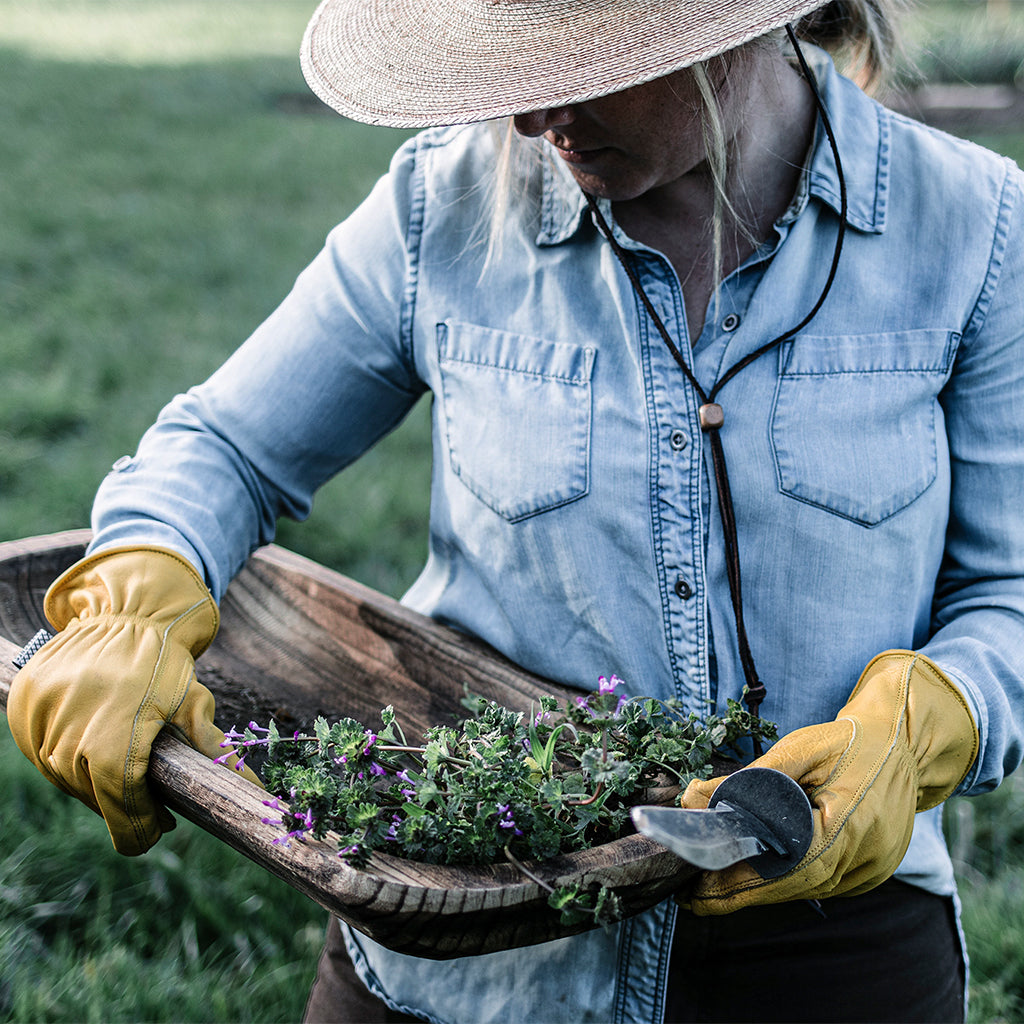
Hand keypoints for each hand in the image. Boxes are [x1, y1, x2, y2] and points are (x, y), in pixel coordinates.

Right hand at [7, 546, 259, 854]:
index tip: (157, 831)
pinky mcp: (23, 708)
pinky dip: (68, 762)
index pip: (120, 805)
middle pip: (94, 795)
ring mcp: (40, 721)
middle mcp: (70, 733)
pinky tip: (94, 757)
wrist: (127, 611)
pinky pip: (43, 752)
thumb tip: (256, 789)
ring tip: (123, 779)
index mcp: (114, 736)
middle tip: (150, 807)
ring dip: (93, 785)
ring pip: (65, 776)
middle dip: (122, 806)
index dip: (139, 826)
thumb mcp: (193, 702)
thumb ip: (215, 749)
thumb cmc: (166, 660)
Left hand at [680, 651, 977, 913]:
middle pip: (793, 887)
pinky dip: (788, 880)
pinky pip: (821, 884)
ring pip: (806, 890)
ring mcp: (870, 871)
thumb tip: (695, 797)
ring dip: (762, 889)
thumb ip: (750, 777)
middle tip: (695, 893)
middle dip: (741, 892)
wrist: (903, 745)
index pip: (787, 869)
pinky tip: (758, 874)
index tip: (700, 891)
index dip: (742, 883)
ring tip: (715, 884)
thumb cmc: (850, 742)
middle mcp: (864, 859)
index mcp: (851, 827)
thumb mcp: (800, 749)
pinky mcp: (869, 873)